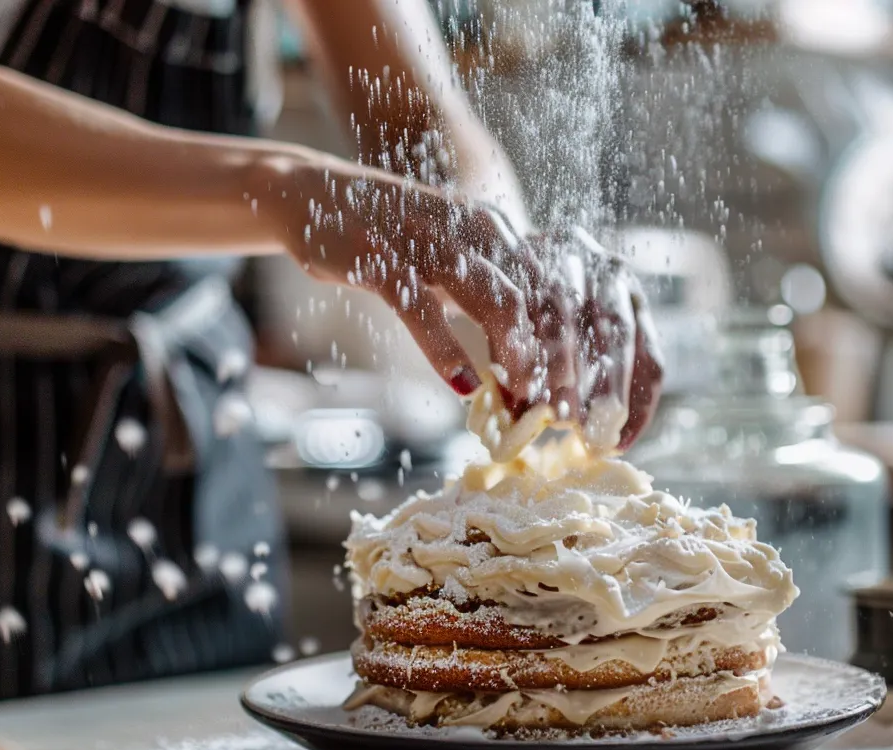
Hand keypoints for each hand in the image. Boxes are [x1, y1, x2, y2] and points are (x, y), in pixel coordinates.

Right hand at [263, 153, 663, 451]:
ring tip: (521, 400)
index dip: (573, 344)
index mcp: (497, 230)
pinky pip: (422, 310)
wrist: (313, 197)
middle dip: (554, 359)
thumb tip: (526, 372)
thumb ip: (487, 307)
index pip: (552, 290)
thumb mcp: (450, 266)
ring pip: (495, 301)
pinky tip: (461, 385)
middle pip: (537, 299)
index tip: (580, 391)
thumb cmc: (392, 242)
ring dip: (515, 356)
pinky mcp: (382, 260)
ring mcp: (430, 242)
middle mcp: (473, 230)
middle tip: (559, 409)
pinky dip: (446, 350)